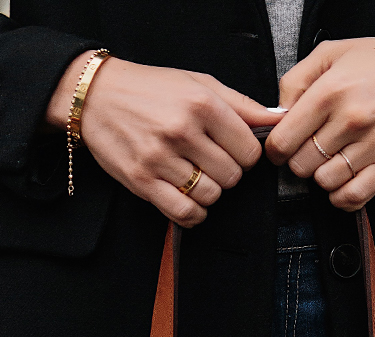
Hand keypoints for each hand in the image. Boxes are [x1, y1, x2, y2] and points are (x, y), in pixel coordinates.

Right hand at [47, 55, 274, 226]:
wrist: (97, 96)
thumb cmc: (151, 89)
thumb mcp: (198, 83)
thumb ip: (240, 105)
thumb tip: (277, 120)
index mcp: (202, 104)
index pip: (249, 150)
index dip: (245, 155)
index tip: (232, 151)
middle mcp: (182, 131)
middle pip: (232, 177)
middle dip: (226, 174)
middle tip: (210, 163)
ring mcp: (161, 158)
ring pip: (210, 197)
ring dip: (208, 193)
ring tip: (195, 177)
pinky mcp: (143, 182)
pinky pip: (184, 214)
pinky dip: (193, 214)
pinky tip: (189, 201)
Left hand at [265, 29, 374, 210]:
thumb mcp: (333, 53)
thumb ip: (296, 80)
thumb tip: (277, 115)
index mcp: (331, 91)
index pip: (284, 140)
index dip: (277, 148)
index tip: (284, 146)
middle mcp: (351, 119)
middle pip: (302, 165)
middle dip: (301, 160)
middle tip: (312, 148)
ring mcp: (373, 144)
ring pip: (325, 182)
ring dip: (323, 176)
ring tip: (333, 159)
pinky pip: (353, 197)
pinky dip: (342, 196)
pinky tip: (343, 181)